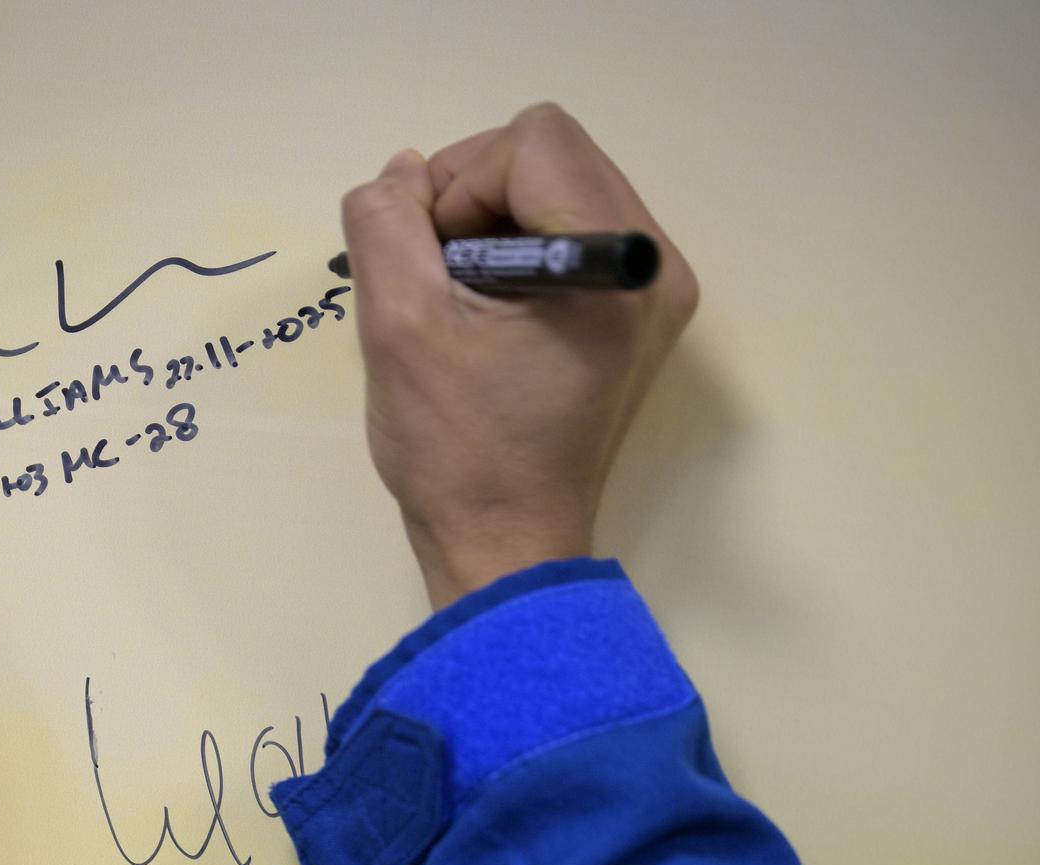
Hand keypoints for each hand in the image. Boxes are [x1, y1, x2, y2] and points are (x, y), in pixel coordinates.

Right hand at [342, 103, 699, 609]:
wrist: (505, 547)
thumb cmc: (456, 452)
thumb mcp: (397, 327)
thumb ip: (386, 226)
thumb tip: (400, 174)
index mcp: (615, 263)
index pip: (531, 142)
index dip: (458, 188)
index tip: (433, 267)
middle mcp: (654, 263)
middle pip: (550, 155)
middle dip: (474, 203)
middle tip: (440, 285)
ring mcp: (652, 290)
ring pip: (556, 188)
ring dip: (489, 229)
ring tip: (462, 307)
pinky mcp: (634, 313)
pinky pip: (567, 233)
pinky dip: (514, 254)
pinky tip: (489, 318)